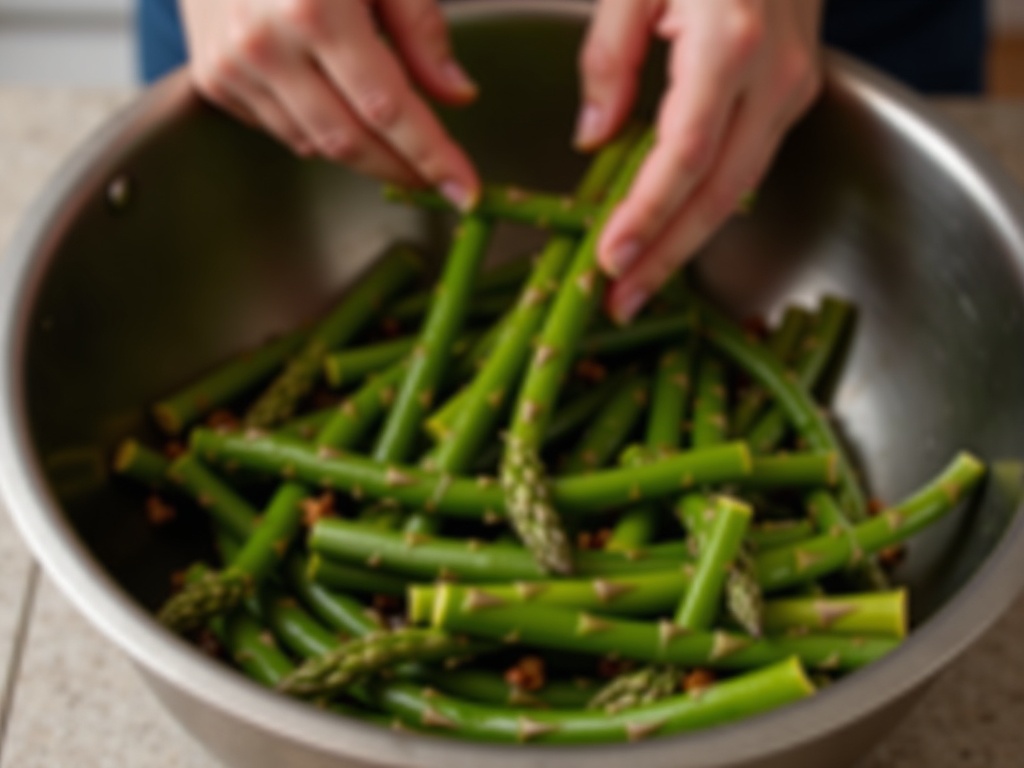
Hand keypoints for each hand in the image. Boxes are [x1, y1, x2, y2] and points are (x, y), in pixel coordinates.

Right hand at [180, 0, 479, 207]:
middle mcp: (266, 44)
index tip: (466, 191)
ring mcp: (232, 65)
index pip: (388, 107)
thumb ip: (421, 28)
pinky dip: (322, 133)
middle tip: (440, 181)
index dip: (432, 155)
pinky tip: (342, 109)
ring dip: (365, 154)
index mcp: (315, 7)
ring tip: (398, 143)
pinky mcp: (213, 79)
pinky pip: (284, 130)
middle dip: (402, 169)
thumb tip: (458, 96)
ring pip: (316, 145)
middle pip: (350, 141)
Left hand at [576, 0, 824, 322]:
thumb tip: (593, 138)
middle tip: (616, 302)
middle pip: (717, 191)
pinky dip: (706, 207)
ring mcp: (793, 87)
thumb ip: (609, 58)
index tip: (607, 258)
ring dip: (684, 243)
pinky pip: (746, 164)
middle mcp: (774, 75)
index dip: (646, 213)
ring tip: (636, 285)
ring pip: (737, 189)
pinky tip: (671, 234)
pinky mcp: (794, 93)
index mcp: (730, 41)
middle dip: (665, 254)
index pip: (685, 154)